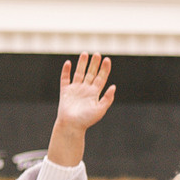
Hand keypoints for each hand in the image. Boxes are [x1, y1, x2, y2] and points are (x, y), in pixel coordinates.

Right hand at [46, 52, 116, 166]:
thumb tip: (114, 86)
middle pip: (91, 73)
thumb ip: (107, 98)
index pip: (101, 78)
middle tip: (97, 54)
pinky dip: (66, 71)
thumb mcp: (100, 110)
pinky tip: (68, 63)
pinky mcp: (65, 91)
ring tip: (85, 53)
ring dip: (82, 64)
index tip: (107, 60)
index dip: (104, 69)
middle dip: (94, 64)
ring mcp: (75, 90)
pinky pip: (65, 79)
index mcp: (95, 93)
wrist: (71, 126)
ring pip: (79, 73)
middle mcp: (85, 90)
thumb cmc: (86, 120)